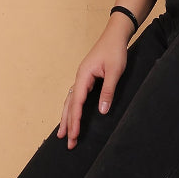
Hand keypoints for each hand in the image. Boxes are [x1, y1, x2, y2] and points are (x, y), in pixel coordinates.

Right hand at [56, 19, 130, 148]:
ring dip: (67, 117)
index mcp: (83, 76)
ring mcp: (82, 78)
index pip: (76, 103)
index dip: (74, 121)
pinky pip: (76, 96)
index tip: (73, 135)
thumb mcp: (115, 72)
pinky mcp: (87, 78)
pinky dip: (72, 108)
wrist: (115, 35)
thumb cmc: (115, 51)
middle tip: (67, 142)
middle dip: (68, 124)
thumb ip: (108, 91)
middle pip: (69, 104)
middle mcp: (79, 78)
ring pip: (71, 101)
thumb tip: (102, 111)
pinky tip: (71, 116)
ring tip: (63, 133)